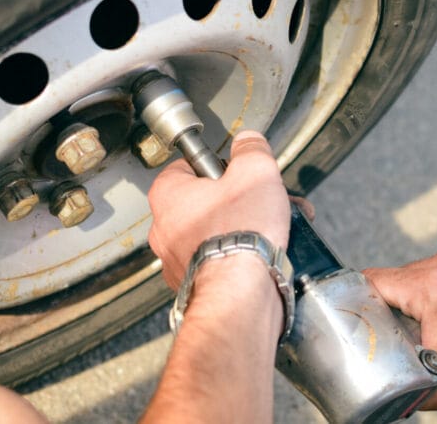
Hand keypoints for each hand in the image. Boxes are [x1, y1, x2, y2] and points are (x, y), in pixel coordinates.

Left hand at [147, 130, 289, 288]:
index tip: (237, 173)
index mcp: (167, 194)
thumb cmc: (240, 233)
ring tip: (273, 229)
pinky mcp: (193, 284)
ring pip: (212, 232)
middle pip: (204, 201)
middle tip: (263, 202)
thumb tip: (248, 141)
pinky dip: (237, 256)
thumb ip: (251, 149)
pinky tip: (262, 255)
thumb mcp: (256, 171)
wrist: (241, 295)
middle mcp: (163, 228)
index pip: (187, 166)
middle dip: (238, 200)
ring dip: (241, 228)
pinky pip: (216, 261)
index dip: (218, 167)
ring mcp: (175, 260)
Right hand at [364, 245, 436, 417]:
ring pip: (434, 267)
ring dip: (432, 289)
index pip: (376, 279)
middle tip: (414, 328)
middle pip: (406, 274)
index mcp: (434, 286)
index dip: (364, 298)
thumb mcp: (433, 378)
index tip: (365, 312)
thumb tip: (371, 366)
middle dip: (403, 300)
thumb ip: (393, 366)